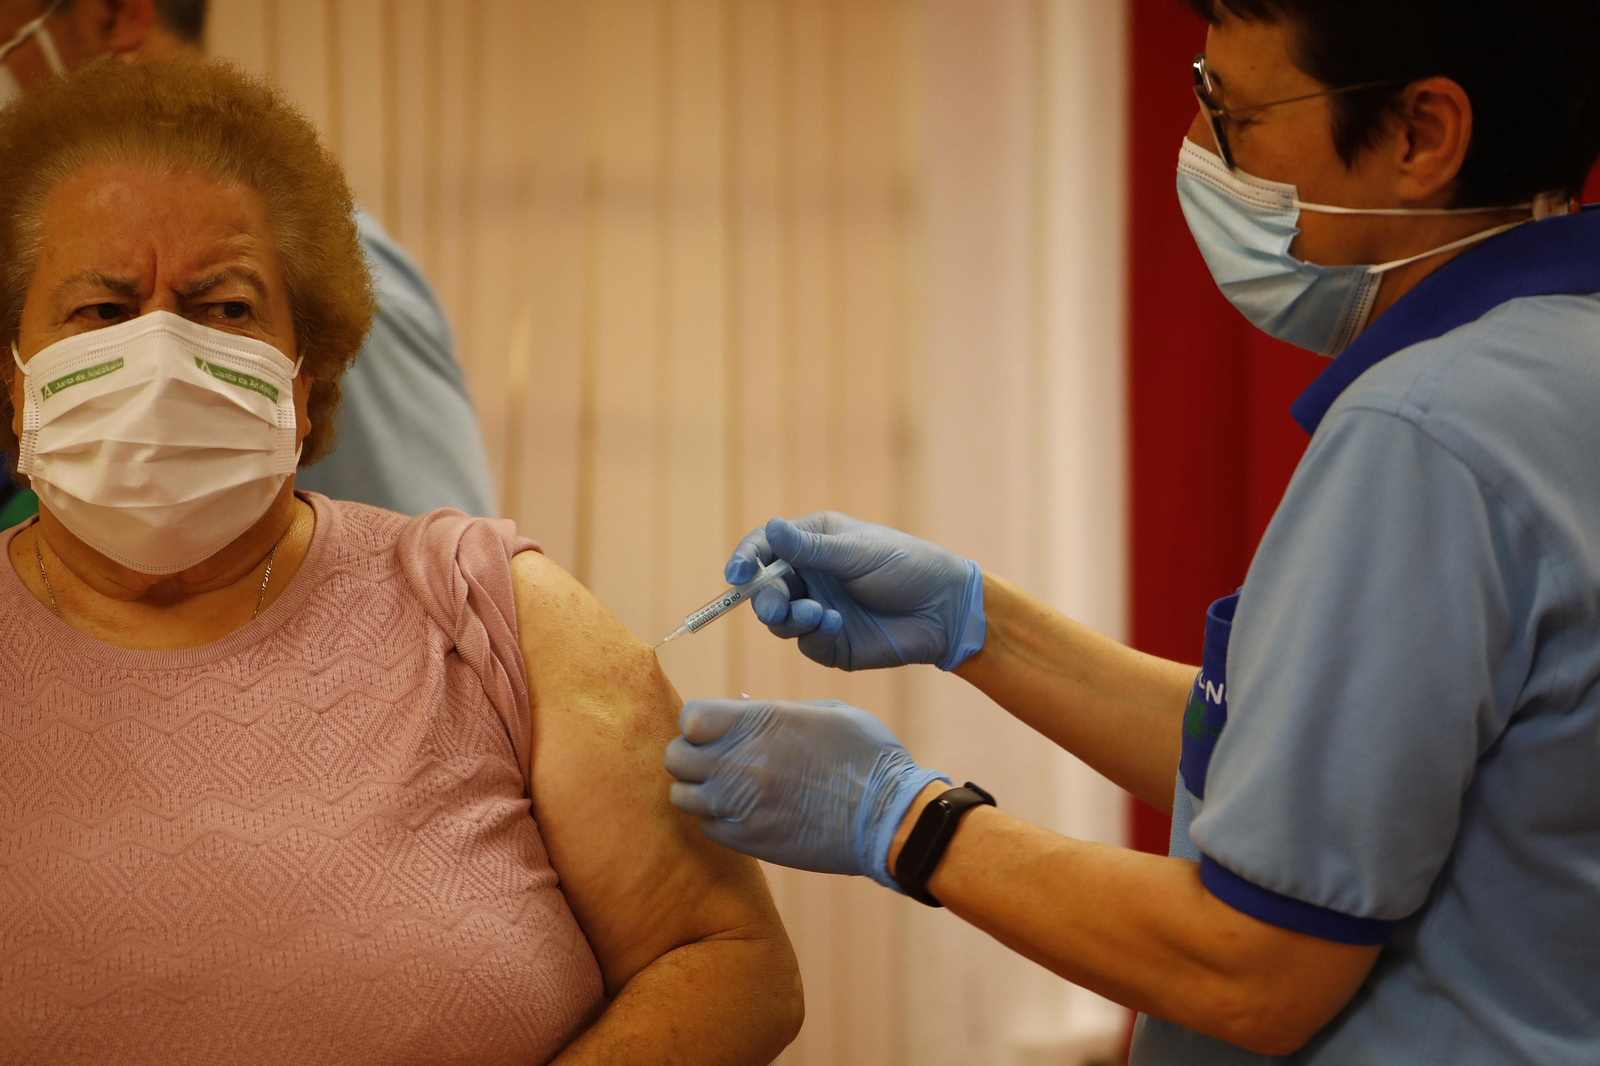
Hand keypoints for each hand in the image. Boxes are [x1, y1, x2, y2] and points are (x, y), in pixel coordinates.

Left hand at [664, 698, 949, 890]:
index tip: (714, 728)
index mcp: (761, 723)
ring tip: (725, 787)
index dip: (698, 722)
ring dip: (698, 789)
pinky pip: (707, 827)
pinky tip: (742, 812)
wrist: (890, 818)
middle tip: (713, 758)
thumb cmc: (866, 757)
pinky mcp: (748, 841)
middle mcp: (741, 762)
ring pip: (682, 796)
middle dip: (690, 755)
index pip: (690, 718)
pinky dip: (716, 819)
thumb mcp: (825, 713)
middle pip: (675, 757)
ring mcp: (741, 805)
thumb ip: (775, 713)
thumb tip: (744, 715)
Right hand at [726, 512, 985, 671]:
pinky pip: (806, 643)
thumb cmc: (907, 566)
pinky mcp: (830, 643)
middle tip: (776, 608)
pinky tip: (836, 625)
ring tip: (818, 615)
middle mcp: (808, 576)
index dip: (744, 561)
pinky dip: (815, 635)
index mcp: (812, 542)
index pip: (764, 549)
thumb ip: (811, 548)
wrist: (945, 609)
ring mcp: (817, 611)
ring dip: (790, 618)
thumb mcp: (858, 552)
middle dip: (765, 599)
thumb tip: (770, 528)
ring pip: (779, 621)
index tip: (736, 575)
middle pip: (764, 590)